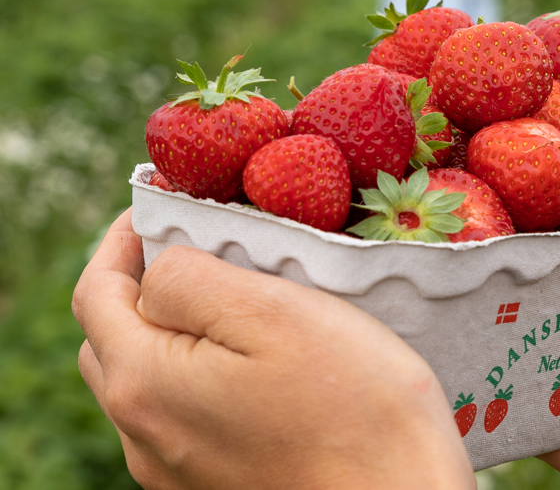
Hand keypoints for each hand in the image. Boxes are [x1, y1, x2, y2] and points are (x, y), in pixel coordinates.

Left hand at [72, 209, 474, 488]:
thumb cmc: (355, 405)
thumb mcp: (273, 311)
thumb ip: (190, 279)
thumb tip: (158, 271)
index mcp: (145, 384)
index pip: (96, 293)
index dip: (120, 240)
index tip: (160, 205)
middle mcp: (145, 436)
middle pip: (111, 340)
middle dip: (139, 285)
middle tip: (196, 247)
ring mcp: (175, 470)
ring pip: (147, 379)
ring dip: (170, 331)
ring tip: (232, 300)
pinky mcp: (213, 484)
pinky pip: (183, 415)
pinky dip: (198, 373)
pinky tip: (252, 362)